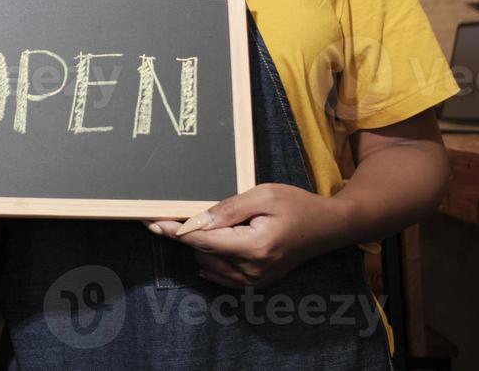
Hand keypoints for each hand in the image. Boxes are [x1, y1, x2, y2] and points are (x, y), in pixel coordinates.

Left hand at [147, 183, 353, 287]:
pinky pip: (220, 275)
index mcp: (254, 247)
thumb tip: (194, 221)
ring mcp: (255, 280)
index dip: (174, 230)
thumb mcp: (262, 195)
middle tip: (192, 212)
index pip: (202, 241)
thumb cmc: (297, 205)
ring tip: (223, 223)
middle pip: (201, 253)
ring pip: (208, 264)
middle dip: (190, 233)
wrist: (327, 227)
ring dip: (203, 245)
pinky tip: (215, 242)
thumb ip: (227, 209)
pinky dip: (211, 258)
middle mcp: (252, 270)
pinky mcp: (256, 283)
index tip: (151, 222)